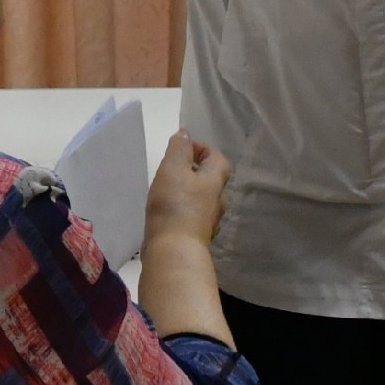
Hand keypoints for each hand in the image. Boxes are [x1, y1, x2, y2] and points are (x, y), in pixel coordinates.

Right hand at [145, 130, 231, 245]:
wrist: (174, 250)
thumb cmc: (175, 204)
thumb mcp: (173, 168)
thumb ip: (179, 148)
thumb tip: (185, 134)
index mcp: (215, 181)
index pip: (218, 158)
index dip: (203, 149)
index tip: (182, 148)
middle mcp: (217, 201)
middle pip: (212, 180)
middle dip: (195, 170)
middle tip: (173, 168)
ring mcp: (208, 221)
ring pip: (202, 200)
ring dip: (188, 191)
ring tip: (167, 190)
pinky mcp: (196, 236)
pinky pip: (192, 216)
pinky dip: (183, 210)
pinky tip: (166, 212)